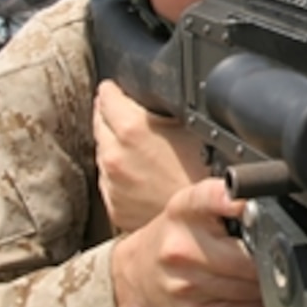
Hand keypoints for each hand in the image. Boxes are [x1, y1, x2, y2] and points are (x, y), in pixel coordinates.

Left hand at [94, 79, 209, 231]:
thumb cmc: (206, 174)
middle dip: (111, 114)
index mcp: (132, 129)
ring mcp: (112, 181)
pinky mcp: (114, 203)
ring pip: (103, 151)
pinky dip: (119, 171)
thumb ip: (164, 108)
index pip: (107, 96)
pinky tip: (141, 172)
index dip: (114, 89)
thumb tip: (156, 98)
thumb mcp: (192, 125)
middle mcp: (114, 154)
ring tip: (141, 147)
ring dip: (115, 144)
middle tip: (127, 114)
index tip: (116, 89)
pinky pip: (109, 178)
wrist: (204, 216)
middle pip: (99, 122)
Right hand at [111, 178, 264, 306]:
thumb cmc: (177, 237)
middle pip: (248, 258)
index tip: (250, 204)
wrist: (138, 276)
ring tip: (252, 273)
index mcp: (184, 210)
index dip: (236, 200)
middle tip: (268, 252)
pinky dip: (254, 303)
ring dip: (263, 283)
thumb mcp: (195, 206)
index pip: (212, 198)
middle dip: (266, 257)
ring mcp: (184, 286)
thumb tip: (268, 203)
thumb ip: (229, 199)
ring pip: (250, 288)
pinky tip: (243, 292)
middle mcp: (179, 249)